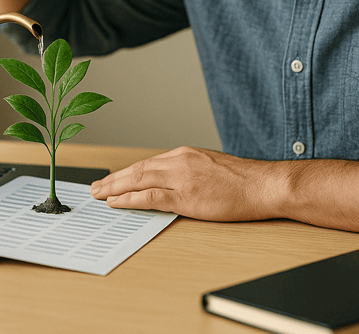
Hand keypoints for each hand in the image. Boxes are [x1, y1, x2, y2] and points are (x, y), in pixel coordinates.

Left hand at [90, 146, 281, 220]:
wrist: (263, 185)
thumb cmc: (243, 181)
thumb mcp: (211, 167)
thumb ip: (190, 171)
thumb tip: (172, 182)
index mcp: (185, 154)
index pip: (148, 163)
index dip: (126, 172)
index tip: (113, 179)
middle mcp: (180, 161)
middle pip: (137, 169)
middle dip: (113, 179)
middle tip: (95, 187)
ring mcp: (182, 178)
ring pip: (138, 180)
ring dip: (114, 188)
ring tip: (98, 195)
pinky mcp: (186, 197)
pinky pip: (150, 197)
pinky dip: (129, 199)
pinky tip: (116, 203)